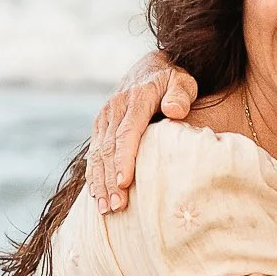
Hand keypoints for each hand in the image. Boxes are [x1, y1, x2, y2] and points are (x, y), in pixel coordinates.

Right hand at [86, 52, 198, 210]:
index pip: (127, 132)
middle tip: (116, 206)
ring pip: (97, 153)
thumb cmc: (173, 80)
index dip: (124, 158)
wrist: (151, 66)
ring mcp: (105, 116)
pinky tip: (96, 196)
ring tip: (105, 208)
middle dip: (110, 179)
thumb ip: (180, 95)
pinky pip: (93, 152)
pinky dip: (93, 174)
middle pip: (109, 148)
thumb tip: (174, 110)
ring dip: (99, 182)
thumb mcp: (183, 82)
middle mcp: (115, 107)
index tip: (124, 182)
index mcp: (136, 99)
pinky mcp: (100, 125)